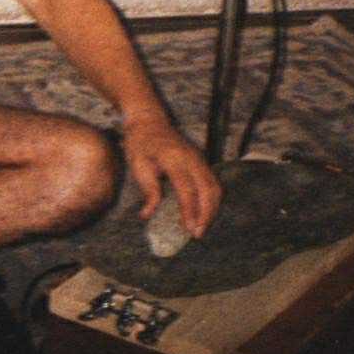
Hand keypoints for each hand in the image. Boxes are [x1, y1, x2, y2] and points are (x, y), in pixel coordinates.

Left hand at [121, 117, 222, 237]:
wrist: (148, 120)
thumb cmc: (140, 143)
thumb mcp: (138, 165)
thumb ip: (148, 190)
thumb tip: (148, 215)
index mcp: (174, 159)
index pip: (187, 190)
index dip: (190, 211)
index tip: (189, 229)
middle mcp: (191, 158)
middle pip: (208, 190)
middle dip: (206, 214)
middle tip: (197, 233)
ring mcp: (199, 158)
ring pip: (215, 187)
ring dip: (211, 209)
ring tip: (201, 226)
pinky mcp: (201, 160)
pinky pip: (213, 182)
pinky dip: (211, 200)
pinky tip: (204, 212)